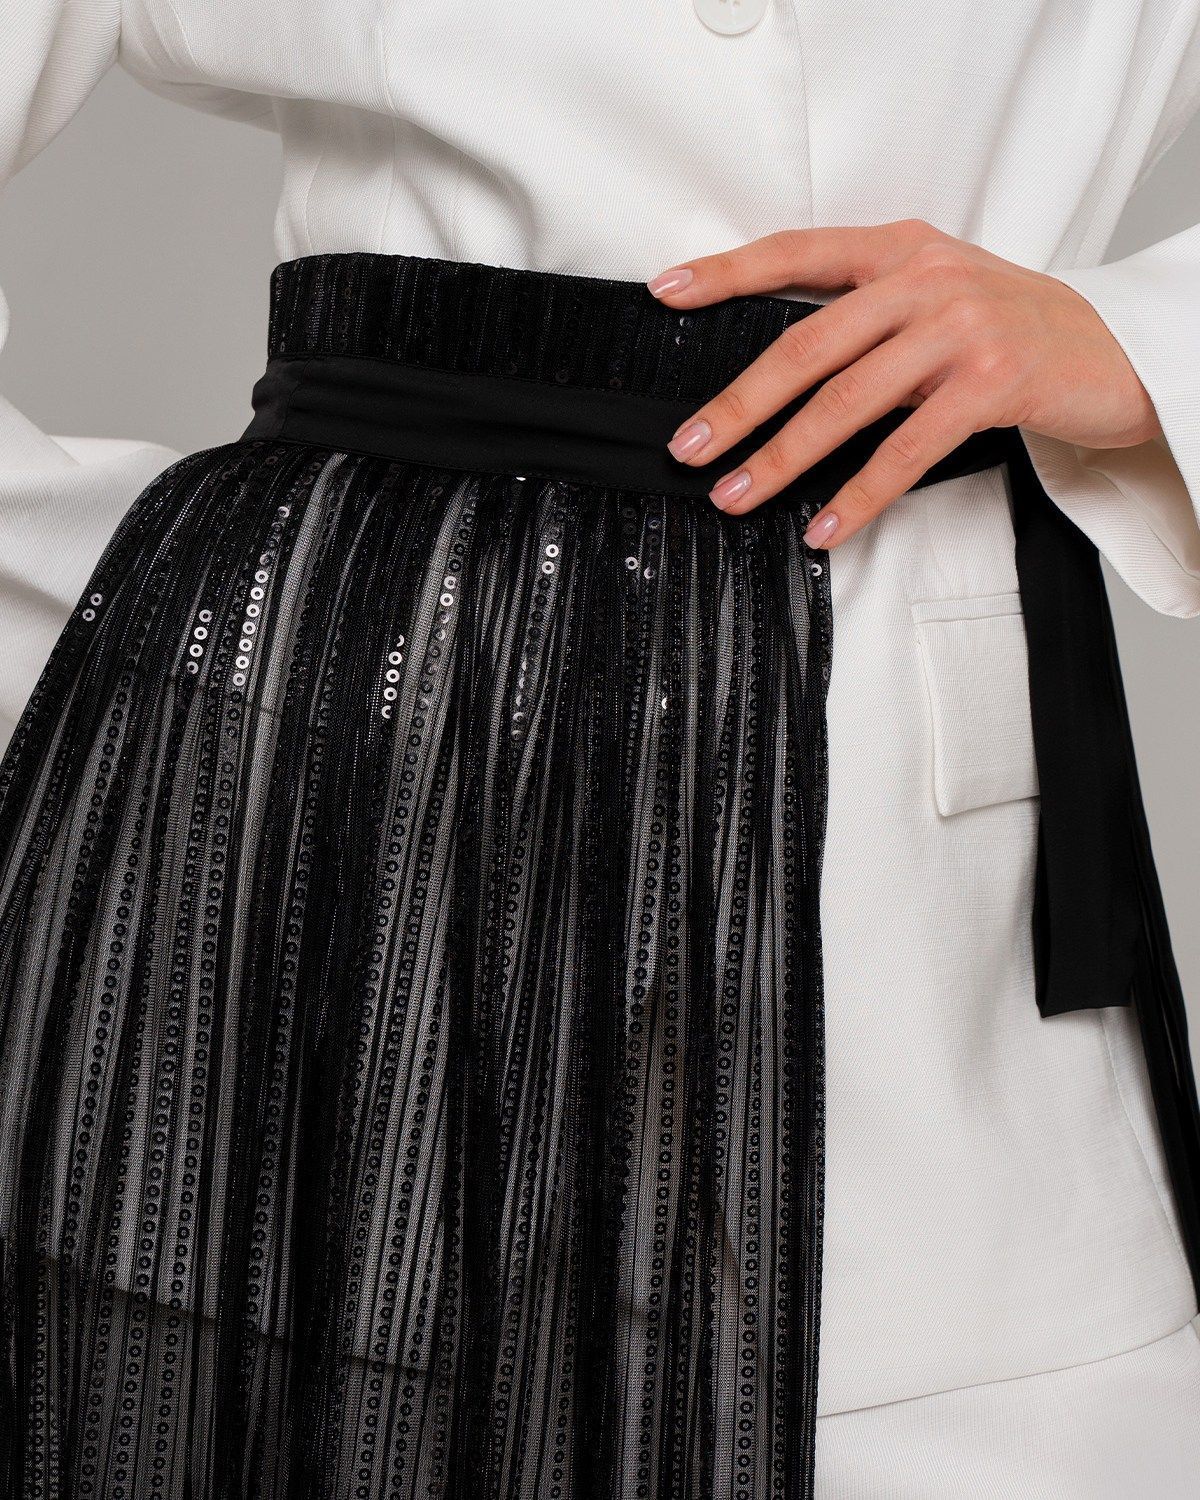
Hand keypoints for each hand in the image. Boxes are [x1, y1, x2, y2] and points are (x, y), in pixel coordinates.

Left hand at [646, 220, 1160, 547]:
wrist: (1114, 350)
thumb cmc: (1014, 329)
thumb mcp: (938, 295)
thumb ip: (868, 315)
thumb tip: (778, 372)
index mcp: (902, 249)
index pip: (798, 252)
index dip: (728, 271)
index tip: (667, 291)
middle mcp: (926, 280)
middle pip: (807, 344)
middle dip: (740, 402)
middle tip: (690, 446)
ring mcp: (961, 330)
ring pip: (847, 401)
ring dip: (783, 457)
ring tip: (738, 494)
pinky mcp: (991, 385)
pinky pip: (906, 452)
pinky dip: (858, 496)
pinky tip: (823, 525)